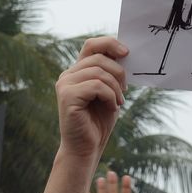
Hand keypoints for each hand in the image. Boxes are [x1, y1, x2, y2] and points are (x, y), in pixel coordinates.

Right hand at [55, 37, 127, 159]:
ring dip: (116, 88)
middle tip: (125, 91)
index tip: (127, 52)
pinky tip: (112, 108)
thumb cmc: (98, 123)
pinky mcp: (67, 96)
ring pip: (99, 72)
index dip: (109, 43)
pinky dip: (110, 96)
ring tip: (119, 102)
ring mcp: (65, 85)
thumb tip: (125, 54)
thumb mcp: (109, 93)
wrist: (86, 149)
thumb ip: (111, 74)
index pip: (91, 45)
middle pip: (98, 58)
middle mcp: (67, 75)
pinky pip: (97, 86)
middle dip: (118, 73)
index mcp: (76, 72)